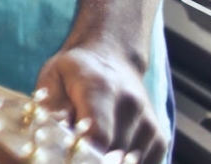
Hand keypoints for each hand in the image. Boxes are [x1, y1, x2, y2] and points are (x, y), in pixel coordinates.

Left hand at [35, 44, 166, 162]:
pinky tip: (107, 152)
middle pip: (111, 156)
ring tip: (89, 146)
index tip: (70, 153)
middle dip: (89, 158)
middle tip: (73, 149)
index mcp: (101, 88)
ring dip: (105, 161)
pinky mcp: (160, 139)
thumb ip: (51, 106)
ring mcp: (149, 124)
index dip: (82, 153)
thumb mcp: (52, 77)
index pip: (98, 136)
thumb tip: (53, 131)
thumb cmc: (74, 72)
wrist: (112, 57)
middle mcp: (131, 105)